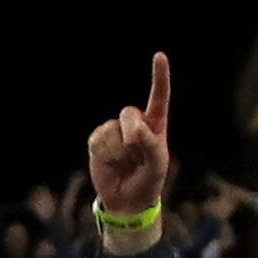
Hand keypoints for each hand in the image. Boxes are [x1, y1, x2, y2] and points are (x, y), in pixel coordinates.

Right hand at [84, 55, 175, 233]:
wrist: (126, 201)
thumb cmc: (148, 181)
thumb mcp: (157, 164)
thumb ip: (150, 144)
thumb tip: (134, 130)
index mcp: (155, 125)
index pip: (159, 98)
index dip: (159, 77)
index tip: (159, 56)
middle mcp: (135, 124)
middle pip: (129, 112)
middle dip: (131, 133)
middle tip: (134, 152)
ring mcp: (115, 132)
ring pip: (112, 128)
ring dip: (117, 149)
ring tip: (122, 162)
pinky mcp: (99, 141)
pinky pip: (98, 138)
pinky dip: (104, 153)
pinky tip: (109, 162)